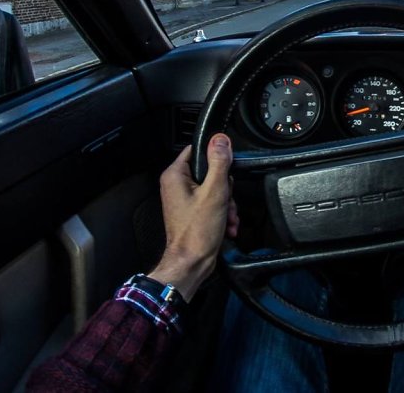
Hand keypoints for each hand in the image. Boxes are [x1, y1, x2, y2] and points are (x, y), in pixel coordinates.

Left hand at [148, 134, 239, 300]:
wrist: (192, 264)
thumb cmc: (197, 232)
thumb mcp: (214, 192)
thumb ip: (219, 163)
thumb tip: (220, 140)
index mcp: (175, 176)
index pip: (197, 150)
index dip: (215, 157)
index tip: (226, 169)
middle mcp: (176, 186)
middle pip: (210, 172)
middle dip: (225, 189)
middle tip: (226, 201)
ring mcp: (184, 201)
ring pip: (215, 189)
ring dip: (227, 204)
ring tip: (228, 217)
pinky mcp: (193, 213)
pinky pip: (213, 204)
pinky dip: (223, 214)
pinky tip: (227, 226)